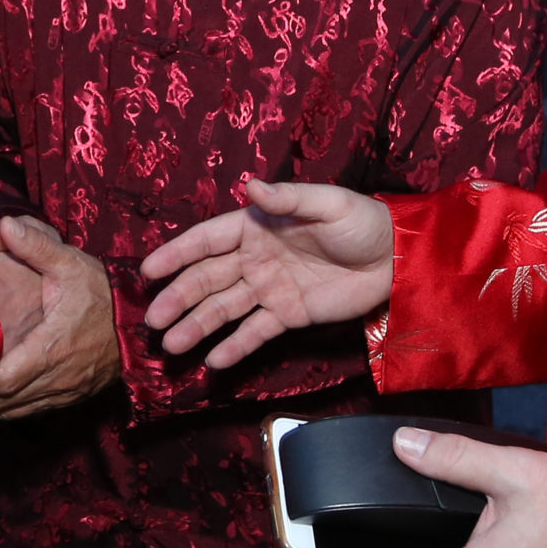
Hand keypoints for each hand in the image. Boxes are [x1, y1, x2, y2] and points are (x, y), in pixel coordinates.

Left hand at [0, 216, 120, 418]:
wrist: (139, 320)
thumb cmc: (101, 292)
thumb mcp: (70, 263)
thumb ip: (35, 245)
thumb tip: (0, 226)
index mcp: (51, 349)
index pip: (4, 379)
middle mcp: (57, 378)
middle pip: (2, 401)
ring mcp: (64, 391)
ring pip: (14, 410)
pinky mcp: (71, 397)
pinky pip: (30, 410)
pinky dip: (8, 405)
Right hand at [138, 179, 393, 368]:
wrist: (397, 258)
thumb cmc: (361, 222)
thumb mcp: (327, 203)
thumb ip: (287, 198)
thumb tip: (250, 186)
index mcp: (258, 225)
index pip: (208, 240)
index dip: (177, 254)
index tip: (149, 270)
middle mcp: (255, 257)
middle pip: (208, 279)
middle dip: (179, 298)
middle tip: (153, 320)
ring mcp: (270, 288)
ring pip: (225, 309)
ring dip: (197, 326)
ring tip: (171, 345)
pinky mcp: (288, 315)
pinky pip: (256, 332)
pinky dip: (235, 346)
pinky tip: (213, 361)